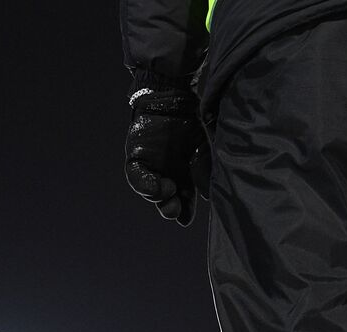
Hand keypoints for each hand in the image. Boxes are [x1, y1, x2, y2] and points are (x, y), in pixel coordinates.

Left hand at [124, 88, 209, 226]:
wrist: (172, 96)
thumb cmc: (193, 120)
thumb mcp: (204, 148)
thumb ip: (206, 171)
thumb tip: (211, 196)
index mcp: (185, 174)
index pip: (183, 200)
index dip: (184, 212)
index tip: (185, 219)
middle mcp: (166, 173)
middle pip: (165, 200)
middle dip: (170, 209)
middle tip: (175, 210)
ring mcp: (150, 166)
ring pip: (149, 191)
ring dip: (158, 197)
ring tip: (168, 192)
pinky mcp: (135, 157)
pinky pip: (136, 176)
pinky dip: (146, 185)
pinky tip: (158, 185)